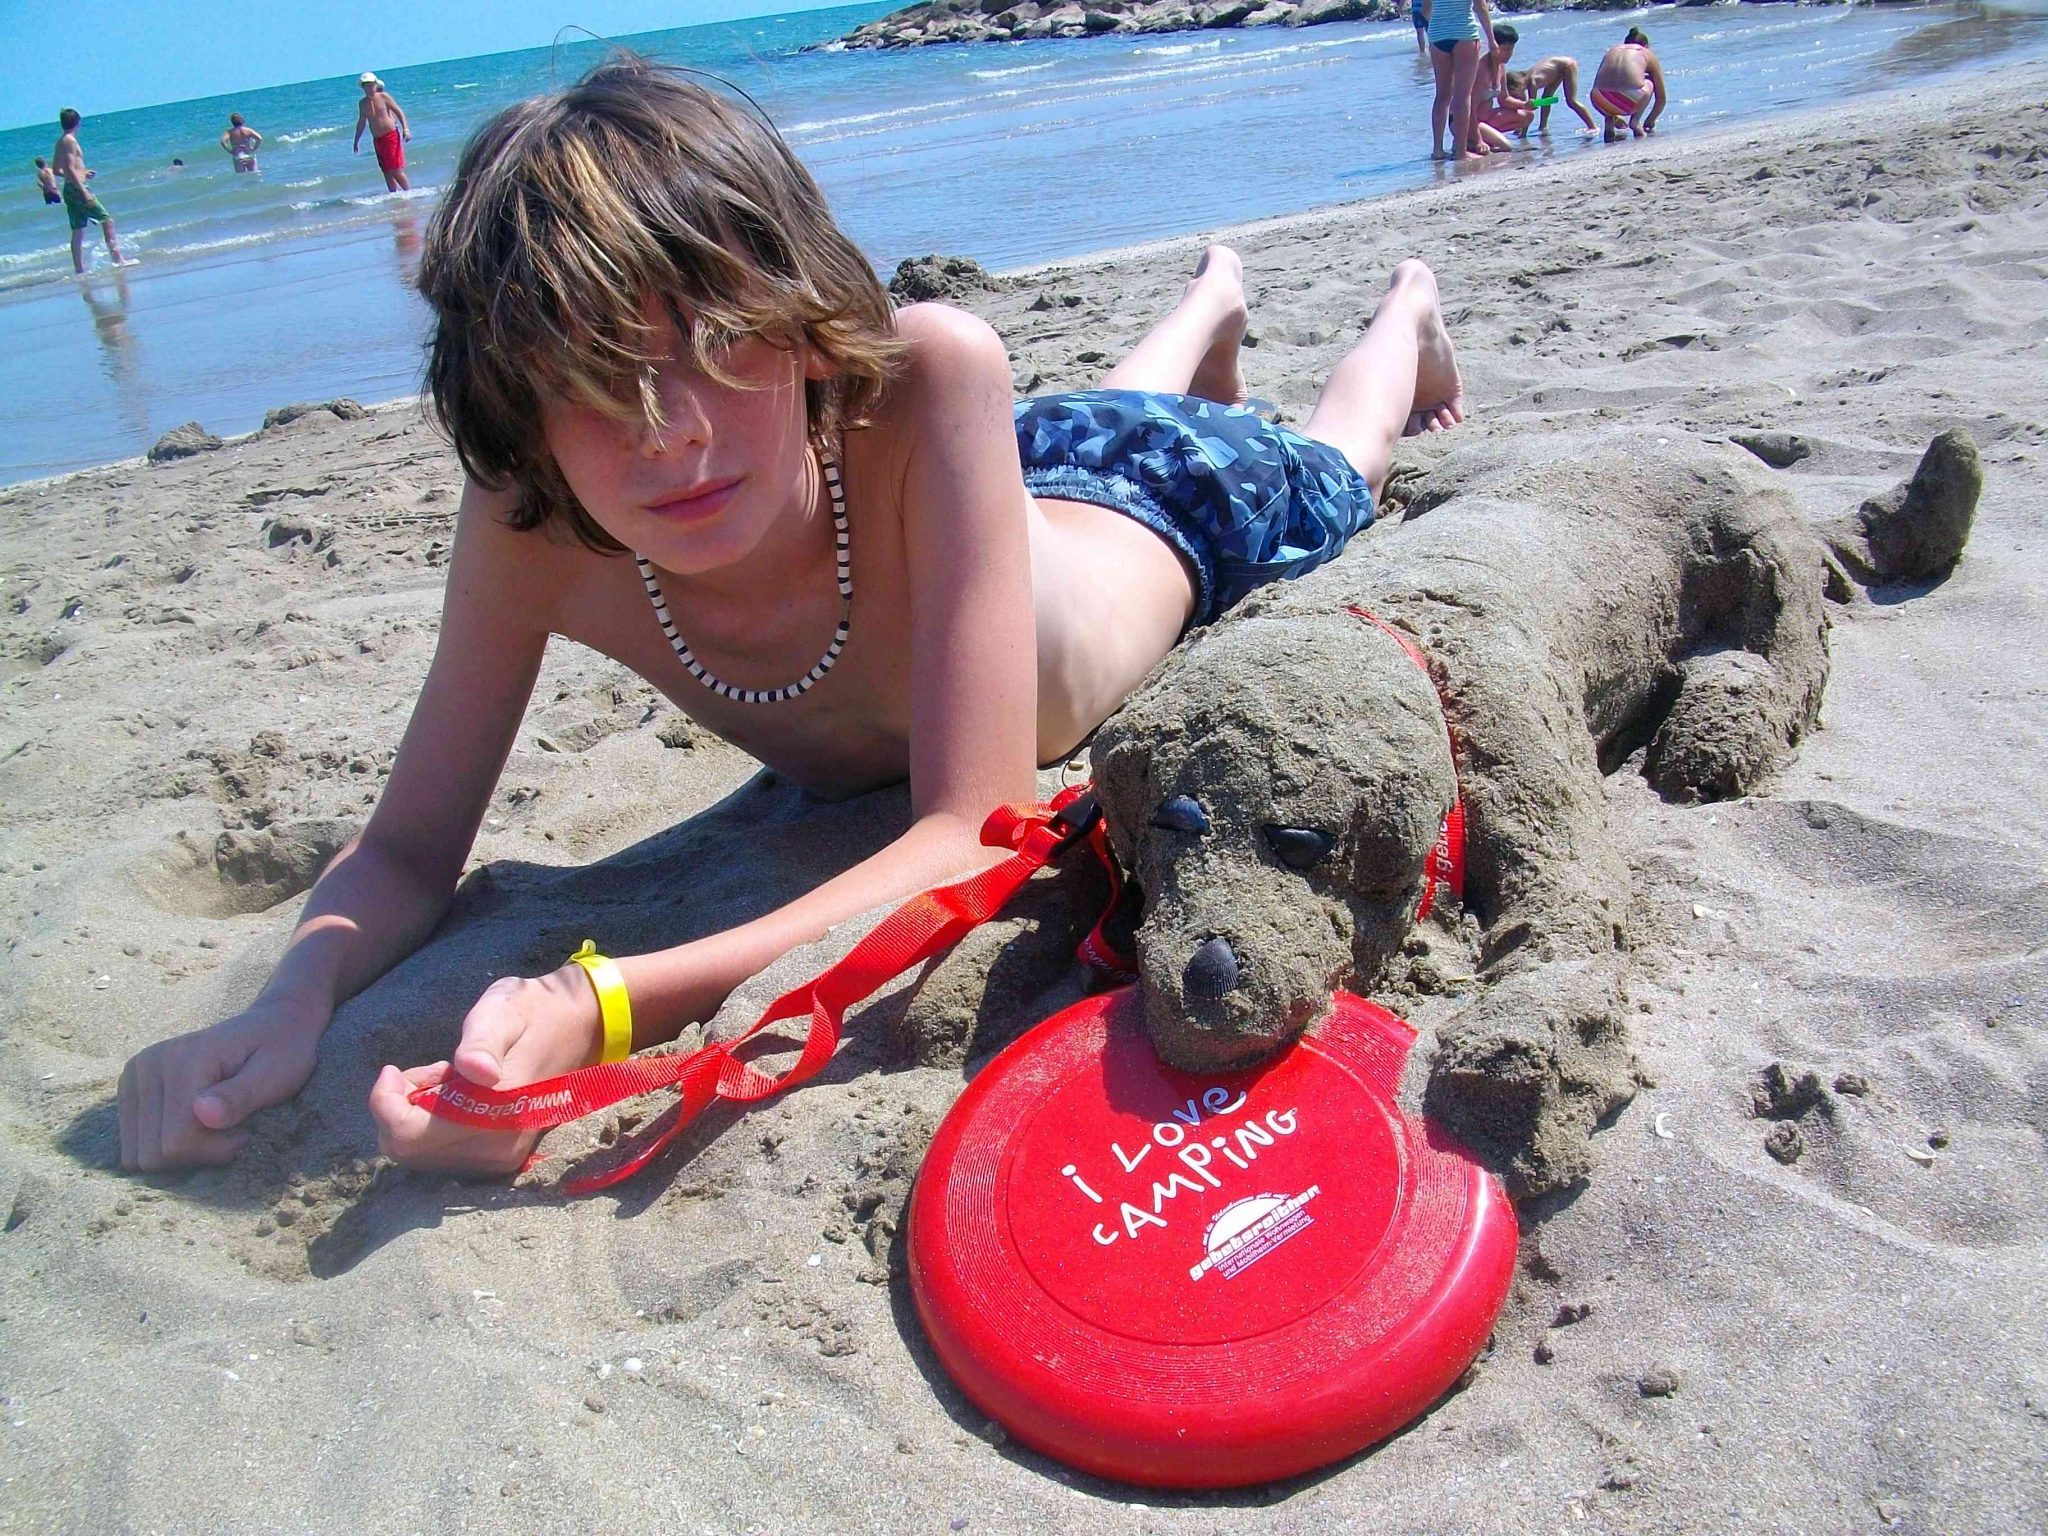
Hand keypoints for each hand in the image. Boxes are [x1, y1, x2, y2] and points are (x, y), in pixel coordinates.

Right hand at [119, 1001, 322, 1170]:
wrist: (273, 1025)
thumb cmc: (282, 1051)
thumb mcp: (276, 1073)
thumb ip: (240, 1095)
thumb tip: (202, 1113)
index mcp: (182, 1059)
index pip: (176, 1142)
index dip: (214, 1150)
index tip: (245, 1132)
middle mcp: (147, 1064)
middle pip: (151, 1154)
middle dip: (196, 1153)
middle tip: (231, 1130)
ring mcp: (134, 1075)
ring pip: (138, 1154)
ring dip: (180, 1152)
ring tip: (215, 1127)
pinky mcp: (131, 1088)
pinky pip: (135, 1144)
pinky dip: (166, 1144)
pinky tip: (195, 1125)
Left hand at [368, 966, 601, 1176]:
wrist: (580, 1028)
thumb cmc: (533, 1012)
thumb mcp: (502, 1011)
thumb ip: (482, 1042)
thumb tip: (474, 1071)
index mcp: (496, 1111)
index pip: (410, 1136)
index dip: (385, 1104)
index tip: (392, 1069)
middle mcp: (497, 1146)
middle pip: (407, 1150)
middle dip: (400, 1109)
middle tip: (429, 1071)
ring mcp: (501, 1158)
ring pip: (420, 1155)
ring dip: (417, 1116)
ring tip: (446, 1079)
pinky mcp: (501, 1159)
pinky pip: (441, 1155)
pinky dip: (433, 1127)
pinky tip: (456, 1096)